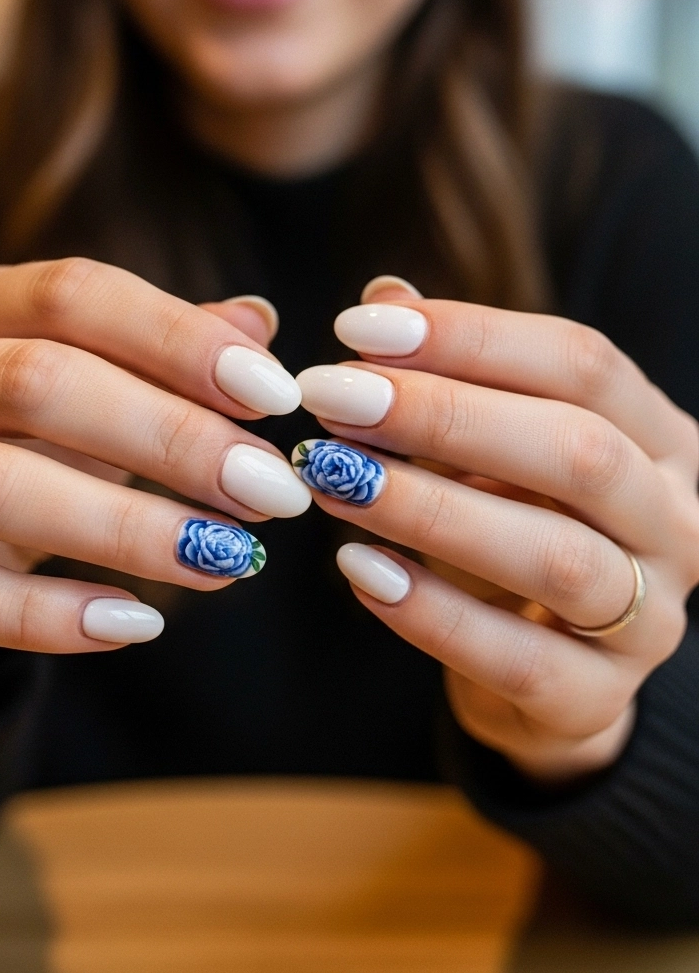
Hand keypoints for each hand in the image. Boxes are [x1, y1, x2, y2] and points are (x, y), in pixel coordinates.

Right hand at [0, 258, 307, 675]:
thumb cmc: (10, 438)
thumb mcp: (78, 381)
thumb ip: (157, 351)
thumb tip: (259, 323)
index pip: (72, 294)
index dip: (178, 338)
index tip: (275, 395)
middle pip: (38, 383)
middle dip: (170, 436)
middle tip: (271, 489)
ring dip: (125, 526)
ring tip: (225, 558)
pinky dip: (45, 617)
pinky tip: (136, 622)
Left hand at [296, 285, 698, 783]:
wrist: (549, 669)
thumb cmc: (519, 525)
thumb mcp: (492, 444)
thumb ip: (446, 372)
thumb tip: (384, 298)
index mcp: (662, 439)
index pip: (584, 364)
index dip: (472, 338)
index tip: (356, 329)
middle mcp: (677, 523)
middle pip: (580, 453)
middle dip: (446, 417)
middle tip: (333, 398)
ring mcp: (650, 621)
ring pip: (558, 558)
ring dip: (432, 510)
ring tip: (334, 478)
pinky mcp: (597, 700)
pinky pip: (519, 661)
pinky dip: (433, 614)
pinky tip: (359, 570)